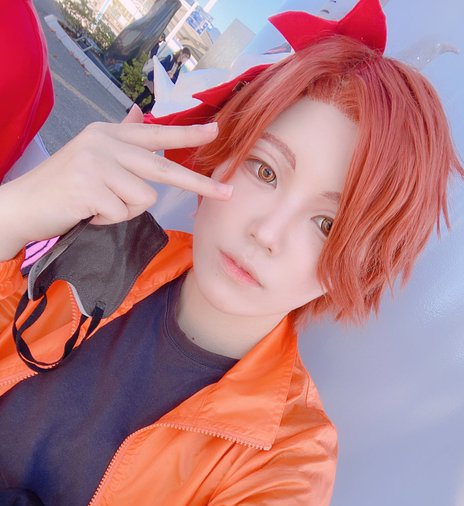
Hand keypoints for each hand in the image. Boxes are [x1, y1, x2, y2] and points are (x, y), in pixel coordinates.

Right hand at [0, 106, 231, 259]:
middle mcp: (105, 144)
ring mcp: (96, 164)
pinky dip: (108, 221)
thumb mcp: (92, 154)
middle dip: (198, 184)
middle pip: (163, 168)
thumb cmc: (63, 185)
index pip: (156, 134)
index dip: (187, 136)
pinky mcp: (90, 188)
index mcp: (109, 135)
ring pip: (143, 198)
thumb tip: (140, 116)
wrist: (25, 204)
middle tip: (227, 193)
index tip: (216, 131)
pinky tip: (88, 213)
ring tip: (98, 206)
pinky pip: (122, 214)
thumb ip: (121, 137)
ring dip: (124, 211)